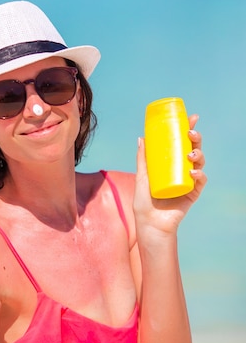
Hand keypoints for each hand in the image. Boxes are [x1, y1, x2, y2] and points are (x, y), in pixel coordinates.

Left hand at [134, 115, 206, 233]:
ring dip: (198, 155)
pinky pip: (200, 182)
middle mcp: (182, 170)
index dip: (188, 130)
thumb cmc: (144, 202)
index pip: (182, 143)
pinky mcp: (193, 194)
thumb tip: (142, 138)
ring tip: (190, 154)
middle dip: (196, 139)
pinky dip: (199, 176)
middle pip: (193, 150)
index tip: (192, 118)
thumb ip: (143, 159)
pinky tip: (193, 173)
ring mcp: (188, 182)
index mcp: (171, 164)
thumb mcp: (142, 176)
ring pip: (199, 164)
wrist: (149, 223)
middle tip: (191, 133)